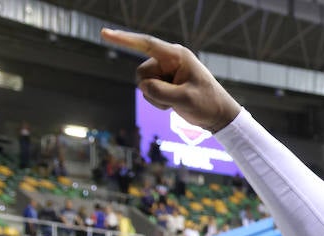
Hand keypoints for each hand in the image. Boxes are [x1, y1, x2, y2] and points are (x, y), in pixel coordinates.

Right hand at [102, 29, 241, 133]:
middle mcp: (169, 60)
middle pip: (142, 72)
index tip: (104, 33)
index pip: (146, 44)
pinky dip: (157, 101)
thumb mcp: (185, 99)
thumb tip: (143, 86)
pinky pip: (148, 91)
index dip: (124, 39)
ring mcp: (166, 71)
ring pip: (143, 83)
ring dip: (155, 97)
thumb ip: (161, 92)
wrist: (218, 115)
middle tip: (174, 97)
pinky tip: (173, 103)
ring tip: (175, 101)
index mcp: (177, 56)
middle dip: (152, 88)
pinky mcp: (164, 82)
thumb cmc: (207, 103)